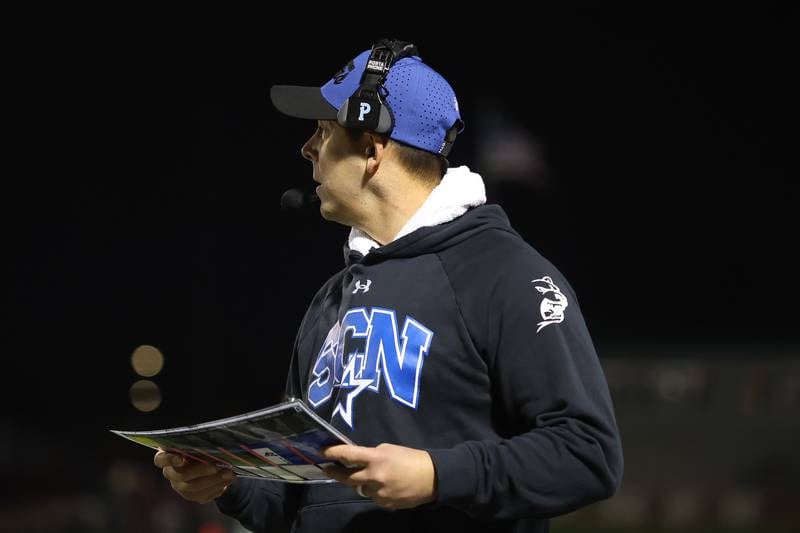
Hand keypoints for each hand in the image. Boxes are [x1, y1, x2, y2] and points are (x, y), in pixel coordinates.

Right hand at [153, 449, 234, 503]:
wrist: (210, 463)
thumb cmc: (201, 447)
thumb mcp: (198, 442)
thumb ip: (199, 442)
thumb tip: (213, 438)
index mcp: (168, 457)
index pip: (160, 460)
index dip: (168, 460)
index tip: (180, 458)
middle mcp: (171, 474)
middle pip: (180, 476)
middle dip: (199, 471)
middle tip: (215, 467)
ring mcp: (181, 487)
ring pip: (192, 488)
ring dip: (212, 481)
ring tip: (228, 474)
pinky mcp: (193, 496)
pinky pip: (203, 495)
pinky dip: (217, 487)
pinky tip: (227, 480)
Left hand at [322, 443, 436, 509]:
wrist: (432, 478)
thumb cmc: (411, 458)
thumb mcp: (389, 449)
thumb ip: (371, 455)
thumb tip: (358, 460)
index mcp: (375, 458)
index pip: (348, 455)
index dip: (332, 453)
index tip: (322, 452)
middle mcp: (374, 477)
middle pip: (347, 478)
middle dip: (336, 472)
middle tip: (328, 468)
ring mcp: (379, 493)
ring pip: (361, 489)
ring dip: (363, 482)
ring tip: (374, 476)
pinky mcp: (384, 504)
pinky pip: (373, 497)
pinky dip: (375, 491)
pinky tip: (387, 486)